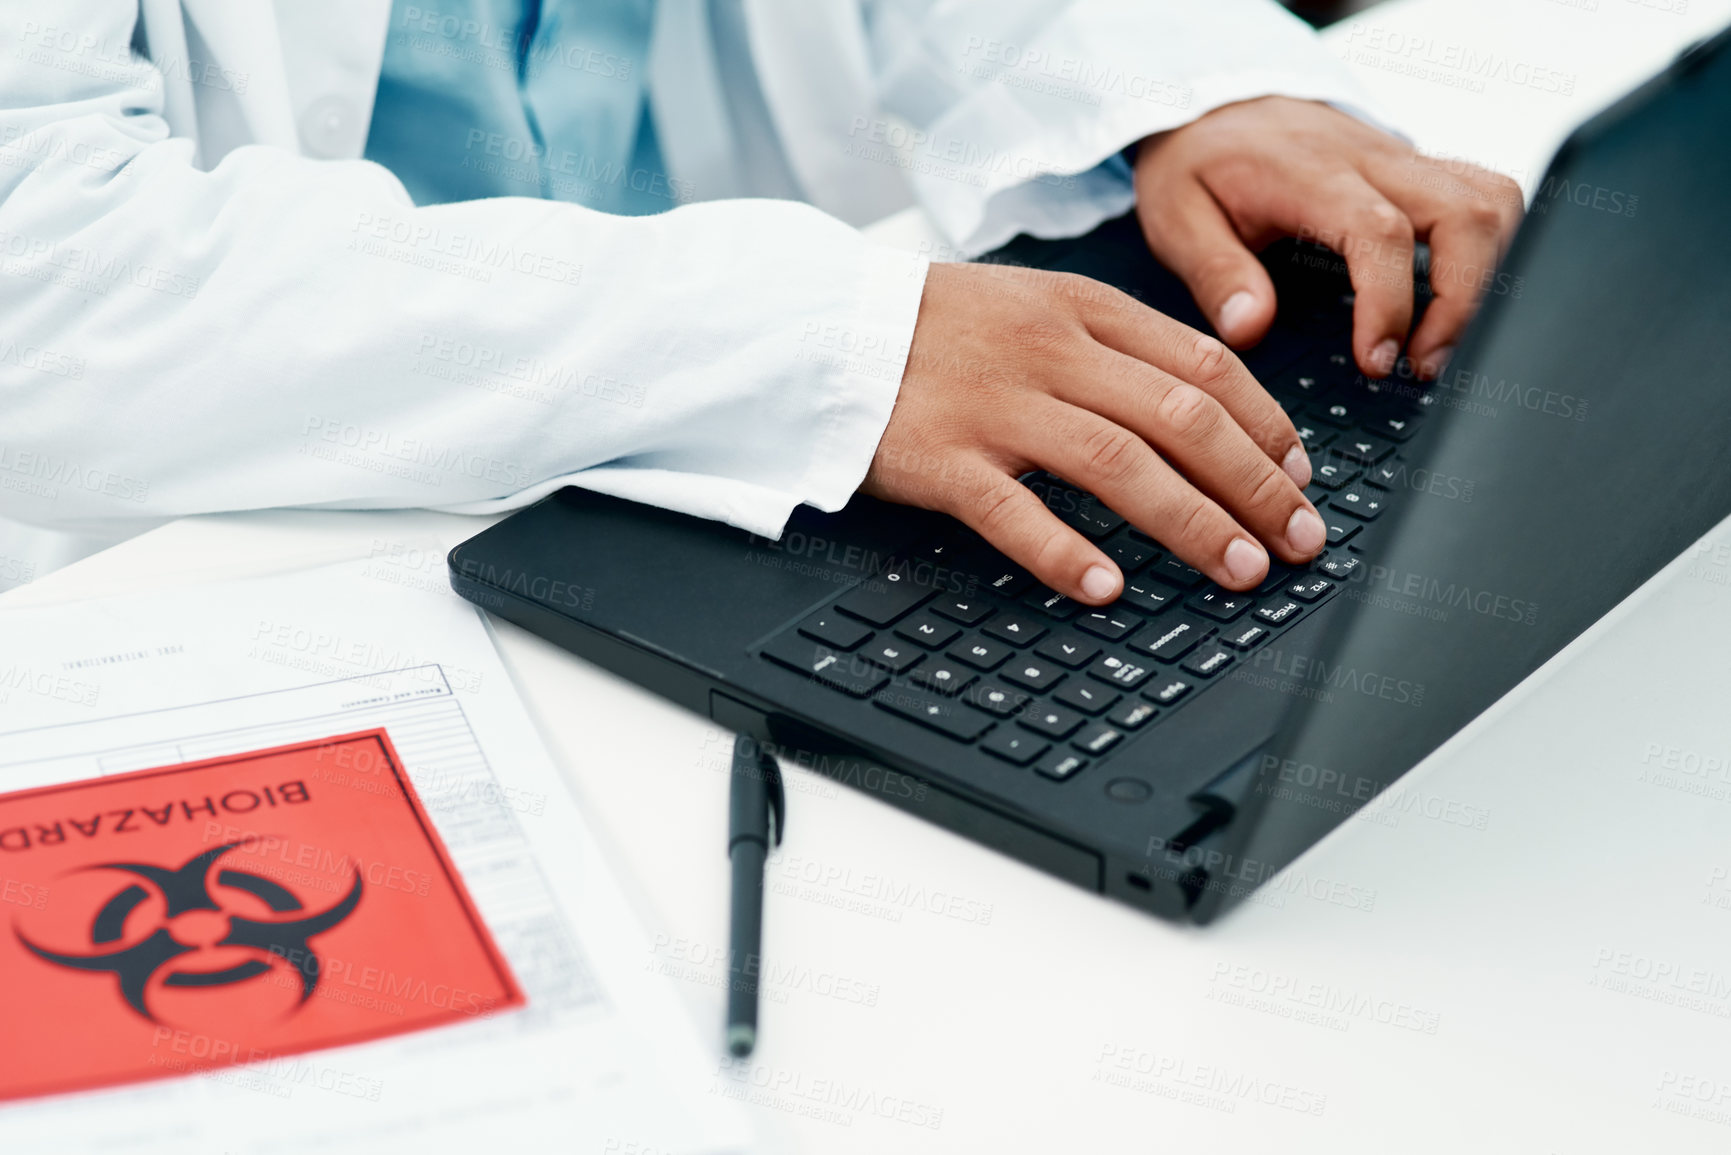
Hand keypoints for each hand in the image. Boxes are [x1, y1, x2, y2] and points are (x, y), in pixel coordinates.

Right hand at [861, 262, 1326, 605]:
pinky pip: (1015, 511)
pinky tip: (1106, 587)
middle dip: (1258, 485)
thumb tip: (1208, 403)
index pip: (1205, 366)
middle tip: (1300, 538)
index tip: (1301, 476)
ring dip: (1194, 522)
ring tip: (1241, 568)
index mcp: (1083, 310)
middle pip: (1182, 418)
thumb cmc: (940, 328)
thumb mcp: (1038, 304)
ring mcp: (997, 407)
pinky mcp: (943, 459)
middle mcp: (1051, 353)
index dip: (1268, 426)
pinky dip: (1065, 551)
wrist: (826, 328)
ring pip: (1120, 463)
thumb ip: (1117, 343)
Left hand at [1132, 96, 1523, 379]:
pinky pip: (1484, 198)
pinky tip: (1454, 301)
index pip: (1379, 232)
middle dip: (1464, 299)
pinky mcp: (1419, 171)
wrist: (1217, 108)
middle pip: (1466, 212)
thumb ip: (1214, 273)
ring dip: (1488, 276)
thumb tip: (1250, 328)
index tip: (1376, 360)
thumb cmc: (1199, 163)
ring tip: (1440, 343)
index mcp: (1311, 175)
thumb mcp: (1176, 218)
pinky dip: (1489, 251)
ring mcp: (1404, 163)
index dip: (1389, 303)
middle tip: (1423, 365)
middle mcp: (1372, 161)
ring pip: (1493, 200)